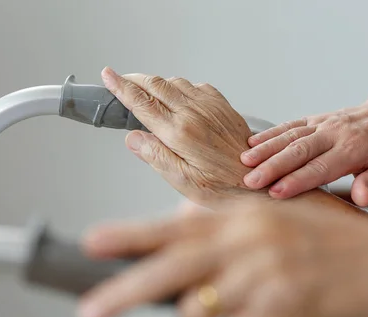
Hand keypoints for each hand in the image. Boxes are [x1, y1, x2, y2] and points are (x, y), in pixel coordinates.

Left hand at [76, 195, 367, 316]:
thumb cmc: (335, 249)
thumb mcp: (279, 227)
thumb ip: (231, 236)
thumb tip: (186, 244)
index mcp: (245, 218)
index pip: (175, 227)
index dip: (130, 235)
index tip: (92, 242)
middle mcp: (249, 242)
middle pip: (170, 271)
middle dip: (123, 293)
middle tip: (89, 313)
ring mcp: (265, 276)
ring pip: (199, 314)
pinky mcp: (282, 310)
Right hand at [100, 67, 264, 207]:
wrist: (260, 182)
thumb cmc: (223, 189)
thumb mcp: (182, 182)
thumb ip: (155, 156)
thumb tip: (132, 137)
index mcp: (179, 133)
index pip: (142, 102)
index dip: (121, 87)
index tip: (108, 76)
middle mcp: (194, 113)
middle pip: (156, 85)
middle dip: (134, 80)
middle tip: (121, 81)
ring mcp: (210, 107)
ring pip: (174, 82)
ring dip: (156, 82)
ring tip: (145, 91)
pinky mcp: (222, 107)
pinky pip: (196, 86)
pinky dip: (180, 87)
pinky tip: (177, 97)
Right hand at [240, 82, 367, 205]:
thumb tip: (360, 197)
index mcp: (353, 149)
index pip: (320, 167)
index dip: (298, 180)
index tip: (276, 192)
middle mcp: (334, 134)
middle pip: (299, 151)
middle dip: (273, 166)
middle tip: (251, 181)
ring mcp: (322, 124)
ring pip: (289, 136)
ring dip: (265, 149)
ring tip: (244, 162)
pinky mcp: (314, 119)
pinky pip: (289, 125)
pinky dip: (269, 133)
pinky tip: (250, 143)